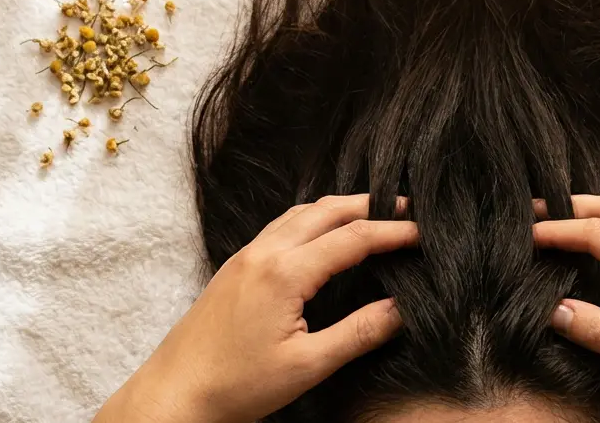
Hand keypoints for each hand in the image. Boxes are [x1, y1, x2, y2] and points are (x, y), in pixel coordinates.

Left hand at [95, 194, 416, 422]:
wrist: (173, 395)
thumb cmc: (236, 386)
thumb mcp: (308, 366)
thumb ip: (358, 333)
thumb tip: (401, 309)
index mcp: (284, 273)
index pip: (353, 239)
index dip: (394, 233)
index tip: (425, 233)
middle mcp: (263, 253)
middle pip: (326, 210)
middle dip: (369, 205)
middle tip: (407, 209)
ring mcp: (245, 257)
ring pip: (300, 213)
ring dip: (339, 208)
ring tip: (372, 214)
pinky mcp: (235, 268)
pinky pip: (280, 227)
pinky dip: (312, 219)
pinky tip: (322, 235)